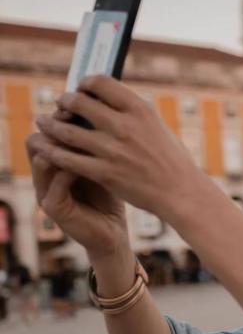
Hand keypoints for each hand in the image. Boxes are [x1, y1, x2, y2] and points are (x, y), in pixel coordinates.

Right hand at [26, 115, 129, 261]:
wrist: (114, 232)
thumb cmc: (113, 195)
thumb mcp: (108, 162)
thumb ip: (103, 139)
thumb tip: (110, 105)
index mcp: (57, 159)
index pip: (48, 129)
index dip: (62, 114)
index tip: (81, 102)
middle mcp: (46, 174)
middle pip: (38, 140)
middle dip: (57, 126)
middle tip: (73, 115)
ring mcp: (46, 191)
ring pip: (41, 159)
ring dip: (59, 147)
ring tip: (77, 136)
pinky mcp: (54, 208)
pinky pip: (54, 185)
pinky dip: (67, 172)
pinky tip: (85, 164)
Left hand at [30, 75, 210, 224]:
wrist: (181, 193)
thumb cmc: (173, 161)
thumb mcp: (158, 127)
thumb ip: (133, 113)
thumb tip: (110, 98)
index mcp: (140, 110)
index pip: (101, 82)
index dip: (85, 83)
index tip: (81, 89)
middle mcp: (125, 126)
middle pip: (80, 102)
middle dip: (65, 101)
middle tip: (60, 105)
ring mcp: (113, 151)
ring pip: (68, 130)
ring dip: (51, 125)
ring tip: (43, 123)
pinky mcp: (106, 173)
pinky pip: (69, 159)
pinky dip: (53, 152)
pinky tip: (45, 149)